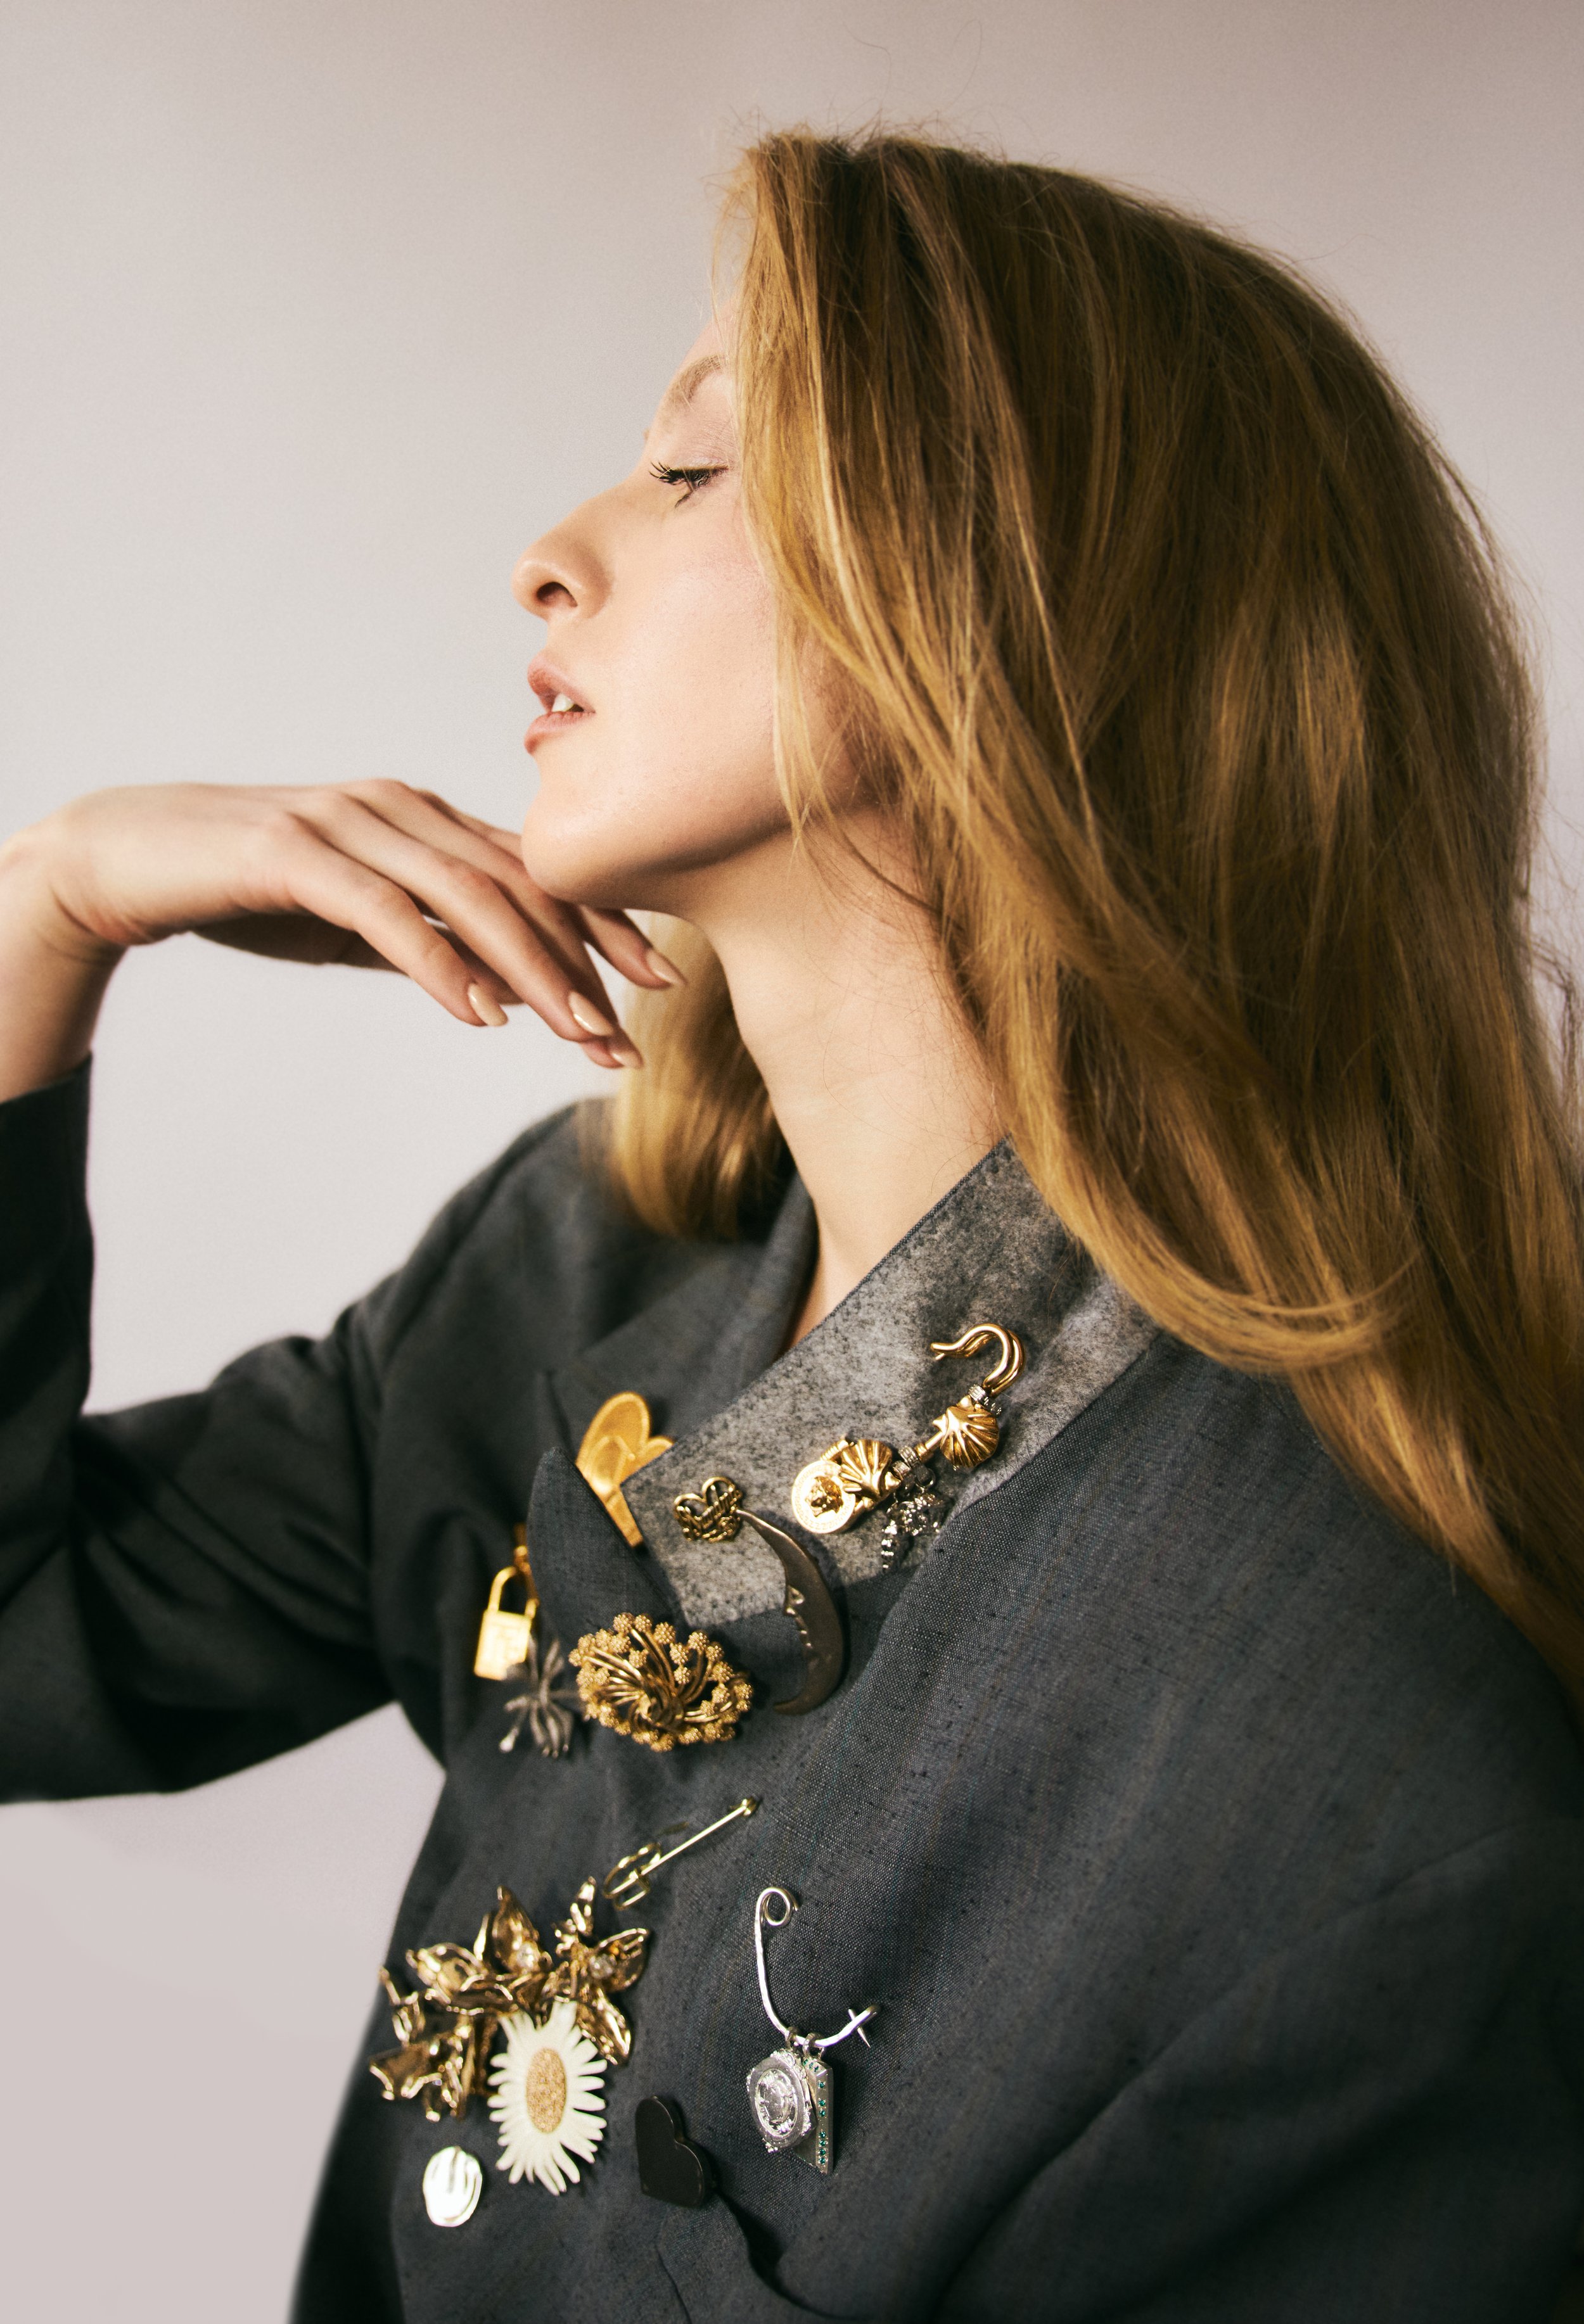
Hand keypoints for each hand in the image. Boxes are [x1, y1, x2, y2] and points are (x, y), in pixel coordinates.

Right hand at [3, 780, 680, 1070]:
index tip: (660, 985)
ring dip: (532, 970)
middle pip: (521, 883)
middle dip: (586, 960)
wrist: (129, 858)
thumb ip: (435, 944)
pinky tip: (480, 1015)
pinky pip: (385, 912)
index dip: (605, 927)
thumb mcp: (360, 924)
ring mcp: (349, 823)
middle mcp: (401, 809)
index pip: (536, 872)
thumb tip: (510, 992)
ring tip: (579, 1032)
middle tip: (631, 1033)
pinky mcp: (294, 853)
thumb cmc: (252, 892)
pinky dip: (439, 964)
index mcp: (426, 820)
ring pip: (468, 895)